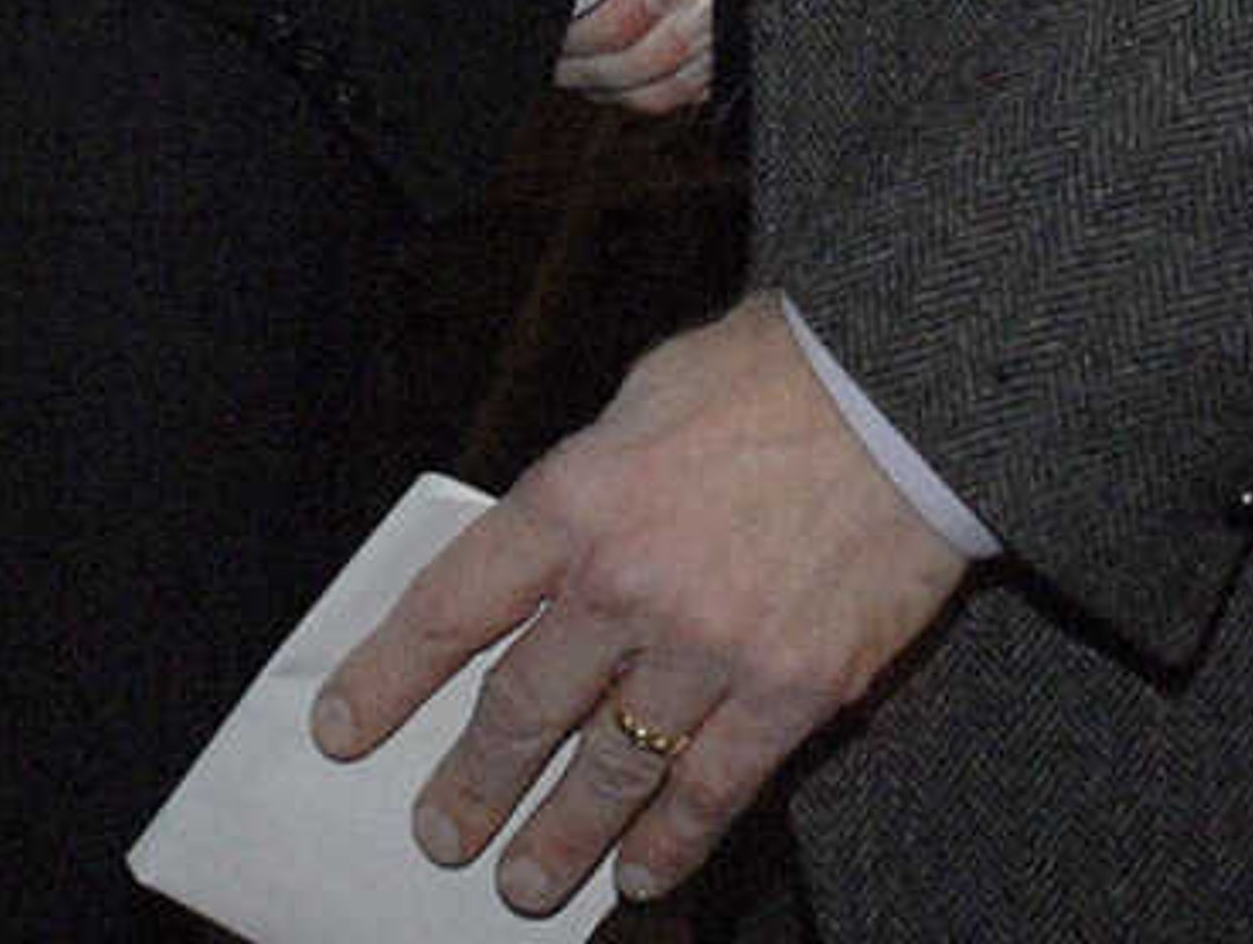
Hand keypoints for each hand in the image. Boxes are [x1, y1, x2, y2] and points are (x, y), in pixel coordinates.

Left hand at [310, 294, 970, 912]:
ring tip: (523, 882)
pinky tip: (641, 876)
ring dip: (557, 835)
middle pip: (522, 706)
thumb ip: (592, 479)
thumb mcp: (649, 391)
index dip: (390, 673)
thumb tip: (551, 548)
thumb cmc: (779, 370)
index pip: (455, 601)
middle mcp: (628, 581)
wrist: (907, 388)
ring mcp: (709, 646)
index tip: (346, 729)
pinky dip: (671, 840)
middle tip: (438, 836)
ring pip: (608, 768)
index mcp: (580, 494)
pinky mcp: (789, 689)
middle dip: (471, 782)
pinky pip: (712, 789)